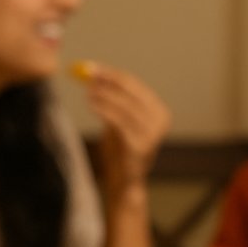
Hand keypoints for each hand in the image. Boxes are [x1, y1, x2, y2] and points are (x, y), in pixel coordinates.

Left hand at [80, 64, 170, 200]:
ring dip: (103, 95)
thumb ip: (113, 99)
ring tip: (88, 92)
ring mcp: (152, 134)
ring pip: (124, 106)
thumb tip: (94, 74)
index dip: (112, 75)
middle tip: (87, 76)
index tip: (92, 69)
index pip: (134, 86)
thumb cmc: (121, 146)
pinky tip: (91, 104)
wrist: (125, 177)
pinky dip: (104, 110)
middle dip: (107, 82)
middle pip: (131, 93)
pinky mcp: (140, 146)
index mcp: (159, 111)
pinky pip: (119, 121)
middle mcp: (160, 121)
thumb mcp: (120, 119)